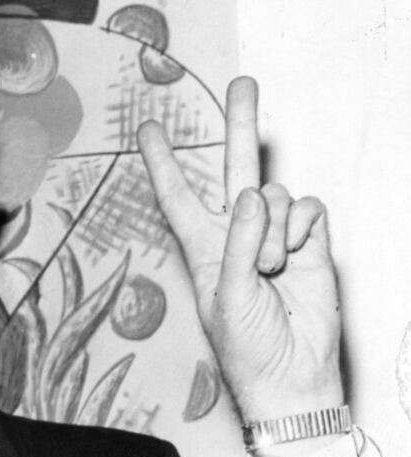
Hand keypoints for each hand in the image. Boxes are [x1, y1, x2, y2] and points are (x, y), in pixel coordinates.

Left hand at [138, 76, 343, 421]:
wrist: (292, 374)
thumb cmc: (248, 347)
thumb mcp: (228, 296)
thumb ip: (238, 243)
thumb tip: (251, 194)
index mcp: (203, 249)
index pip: (178, 198)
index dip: (163, 164)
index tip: (149, 130)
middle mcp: (236, 235)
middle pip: (234, 169)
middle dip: (240, 125)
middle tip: (244, 83)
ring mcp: (274, 236)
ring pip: (274, 196)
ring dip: (273, 230)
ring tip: (270, 270)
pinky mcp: (308, 242)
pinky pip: (306, 210)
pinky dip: (300, 230)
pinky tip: (294, 260)